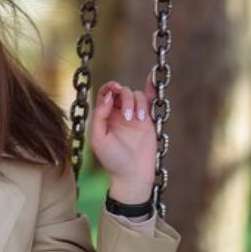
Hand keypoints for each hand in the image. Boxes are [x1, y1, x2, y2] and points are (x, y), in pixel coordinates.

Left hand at [89, 78, 158, 202]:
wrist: (132, 174)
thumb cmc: (112, 160)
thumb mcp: (98, 139)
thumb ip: (100, 117)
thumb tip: (108, 96)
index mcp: (104, 116)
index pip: (105, 94)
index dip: (109, 87)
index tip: (114, 90)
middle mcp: (118, 113)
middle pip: (122, 92)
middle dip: (125, 98)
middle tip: (128, 116)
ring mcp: (134, 115)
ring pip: (136, 95)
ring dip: (137, 103)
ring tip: (138, 120)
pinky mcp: (148, 120)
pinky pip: (149, 99)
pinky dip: (150, 87)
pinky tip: (152, 77)